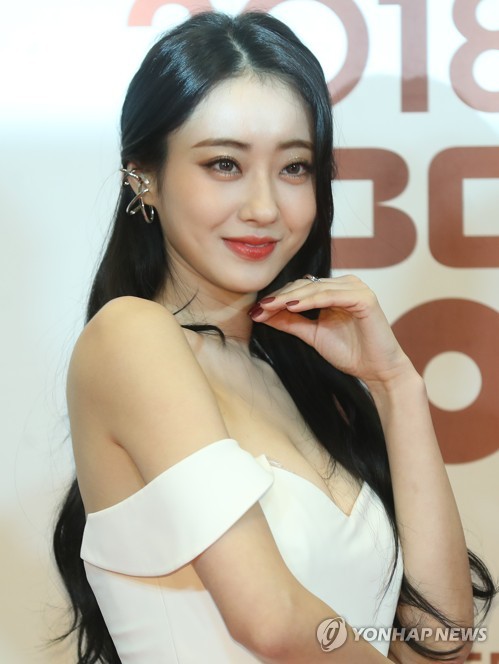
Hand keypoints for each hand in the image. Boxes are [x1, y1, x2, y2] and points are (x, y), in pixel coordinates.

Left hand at [249, 275, 412, 386]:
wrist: (378, 371)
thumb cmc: (351, 353)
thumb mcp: (312, 335)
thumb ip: (291, 322)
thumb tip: (263, 314)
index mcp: (335, 290)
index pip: (300, 289)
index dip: (277, 299)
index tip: (255, 311)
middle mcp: (346, 284)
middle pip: (304, 286)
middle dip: (279, 298)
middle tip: (258, 308)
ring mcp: (356, 288)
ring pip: (315, 289)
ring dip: (290, 298)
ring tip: (269, 307)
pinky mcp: (364, 297)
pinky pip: (331, 296)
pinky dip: (310, 300)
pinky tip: (292, 307)